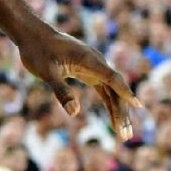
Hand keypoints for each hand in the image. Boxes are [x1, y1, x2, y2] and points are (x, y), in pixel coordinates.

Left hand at [17, 27, 141, 139]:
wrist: (32, 35)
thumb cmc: (38, 51)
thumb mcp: (46, 72)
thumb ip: (60, 90)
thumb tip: (74, 112)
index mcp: (88, 60)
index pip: (112, 78)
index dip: (124, 92)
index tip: (138, 105)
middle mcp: (96, 63)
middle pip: (115, 89)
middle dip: (122, 111)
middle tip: (125, 135)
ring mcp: (93, 67)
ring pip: (112, 91)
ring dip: (118, 111)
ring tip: (123, 133)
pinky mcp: (88, 71)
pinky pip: (104, 89)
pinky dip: (110, 104)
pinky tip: (114, 120)